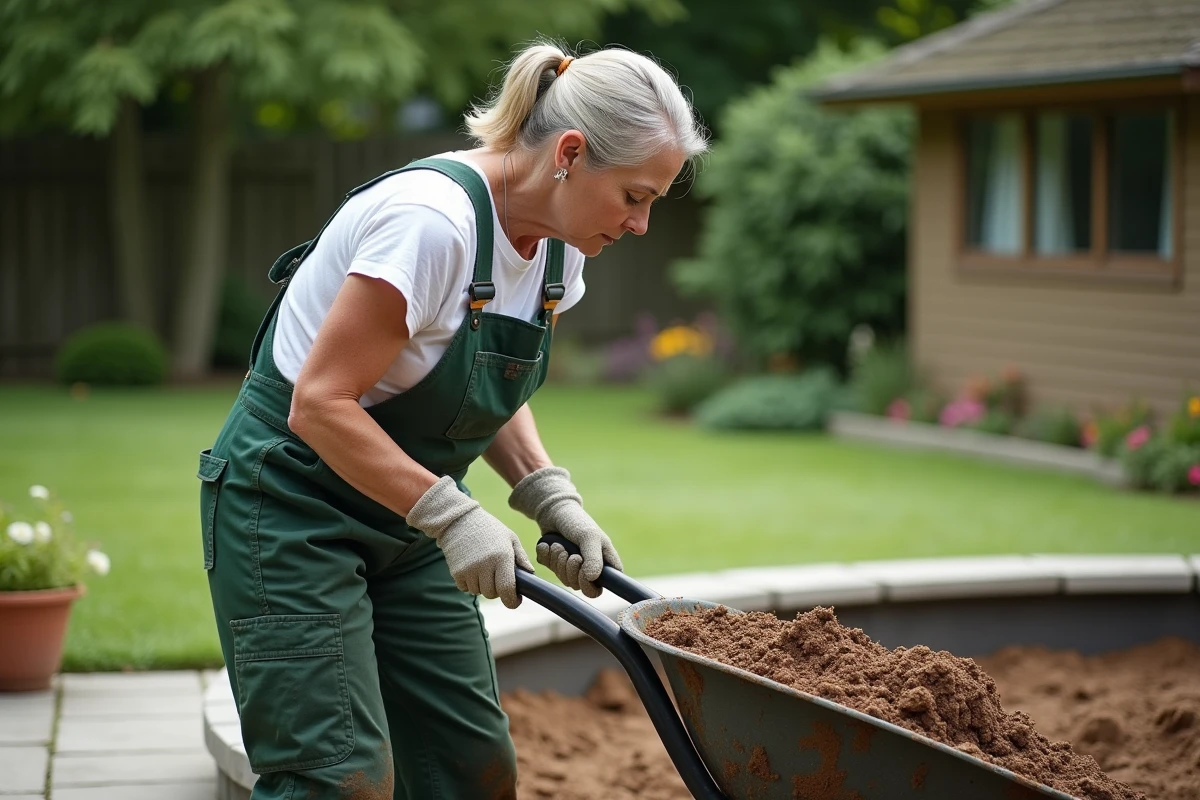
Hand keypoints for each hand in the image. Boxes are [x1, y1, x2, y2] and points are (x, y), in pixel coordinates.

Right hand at [406, 476, 533, 608]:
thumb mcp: (509, 538)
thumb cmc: (489, 529)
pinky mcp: (456, 572)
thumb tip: (531, 573)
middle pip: (493, 594)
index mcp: (502, 557)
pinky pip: (466, 589)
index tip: (515, 600)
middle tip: (496, 576)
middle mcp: (485, 565)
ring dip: (482, 586)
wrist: (459, 520)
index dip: (512, 601)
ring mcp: (469, 570)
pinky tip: (471, 568)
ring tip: (482, 568)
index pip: (507, 589)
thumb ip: (521, 557)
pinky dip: (469, 583)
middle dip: (497, 589)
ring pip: (479, 592)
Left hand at [508, 467, 621, 597]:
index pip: (597, 590)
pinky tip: (548, 546)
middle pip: (577, 586)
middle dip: (569, 569)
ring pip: (563, 579)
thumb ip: (593, 558)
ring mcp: (572, 567)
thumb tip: (592, 578)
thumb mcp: (589, 537)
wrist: (554, 510)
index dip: (587, 584)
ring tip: (558, 545)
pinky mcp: (556, 564)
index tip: (581, 567)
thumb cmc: (577, 522)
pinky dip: (546, 557)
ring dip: (557, 561)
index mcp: (603, 564)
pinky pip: (548, 571)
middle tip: (568, 553)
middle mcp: (589, 568)